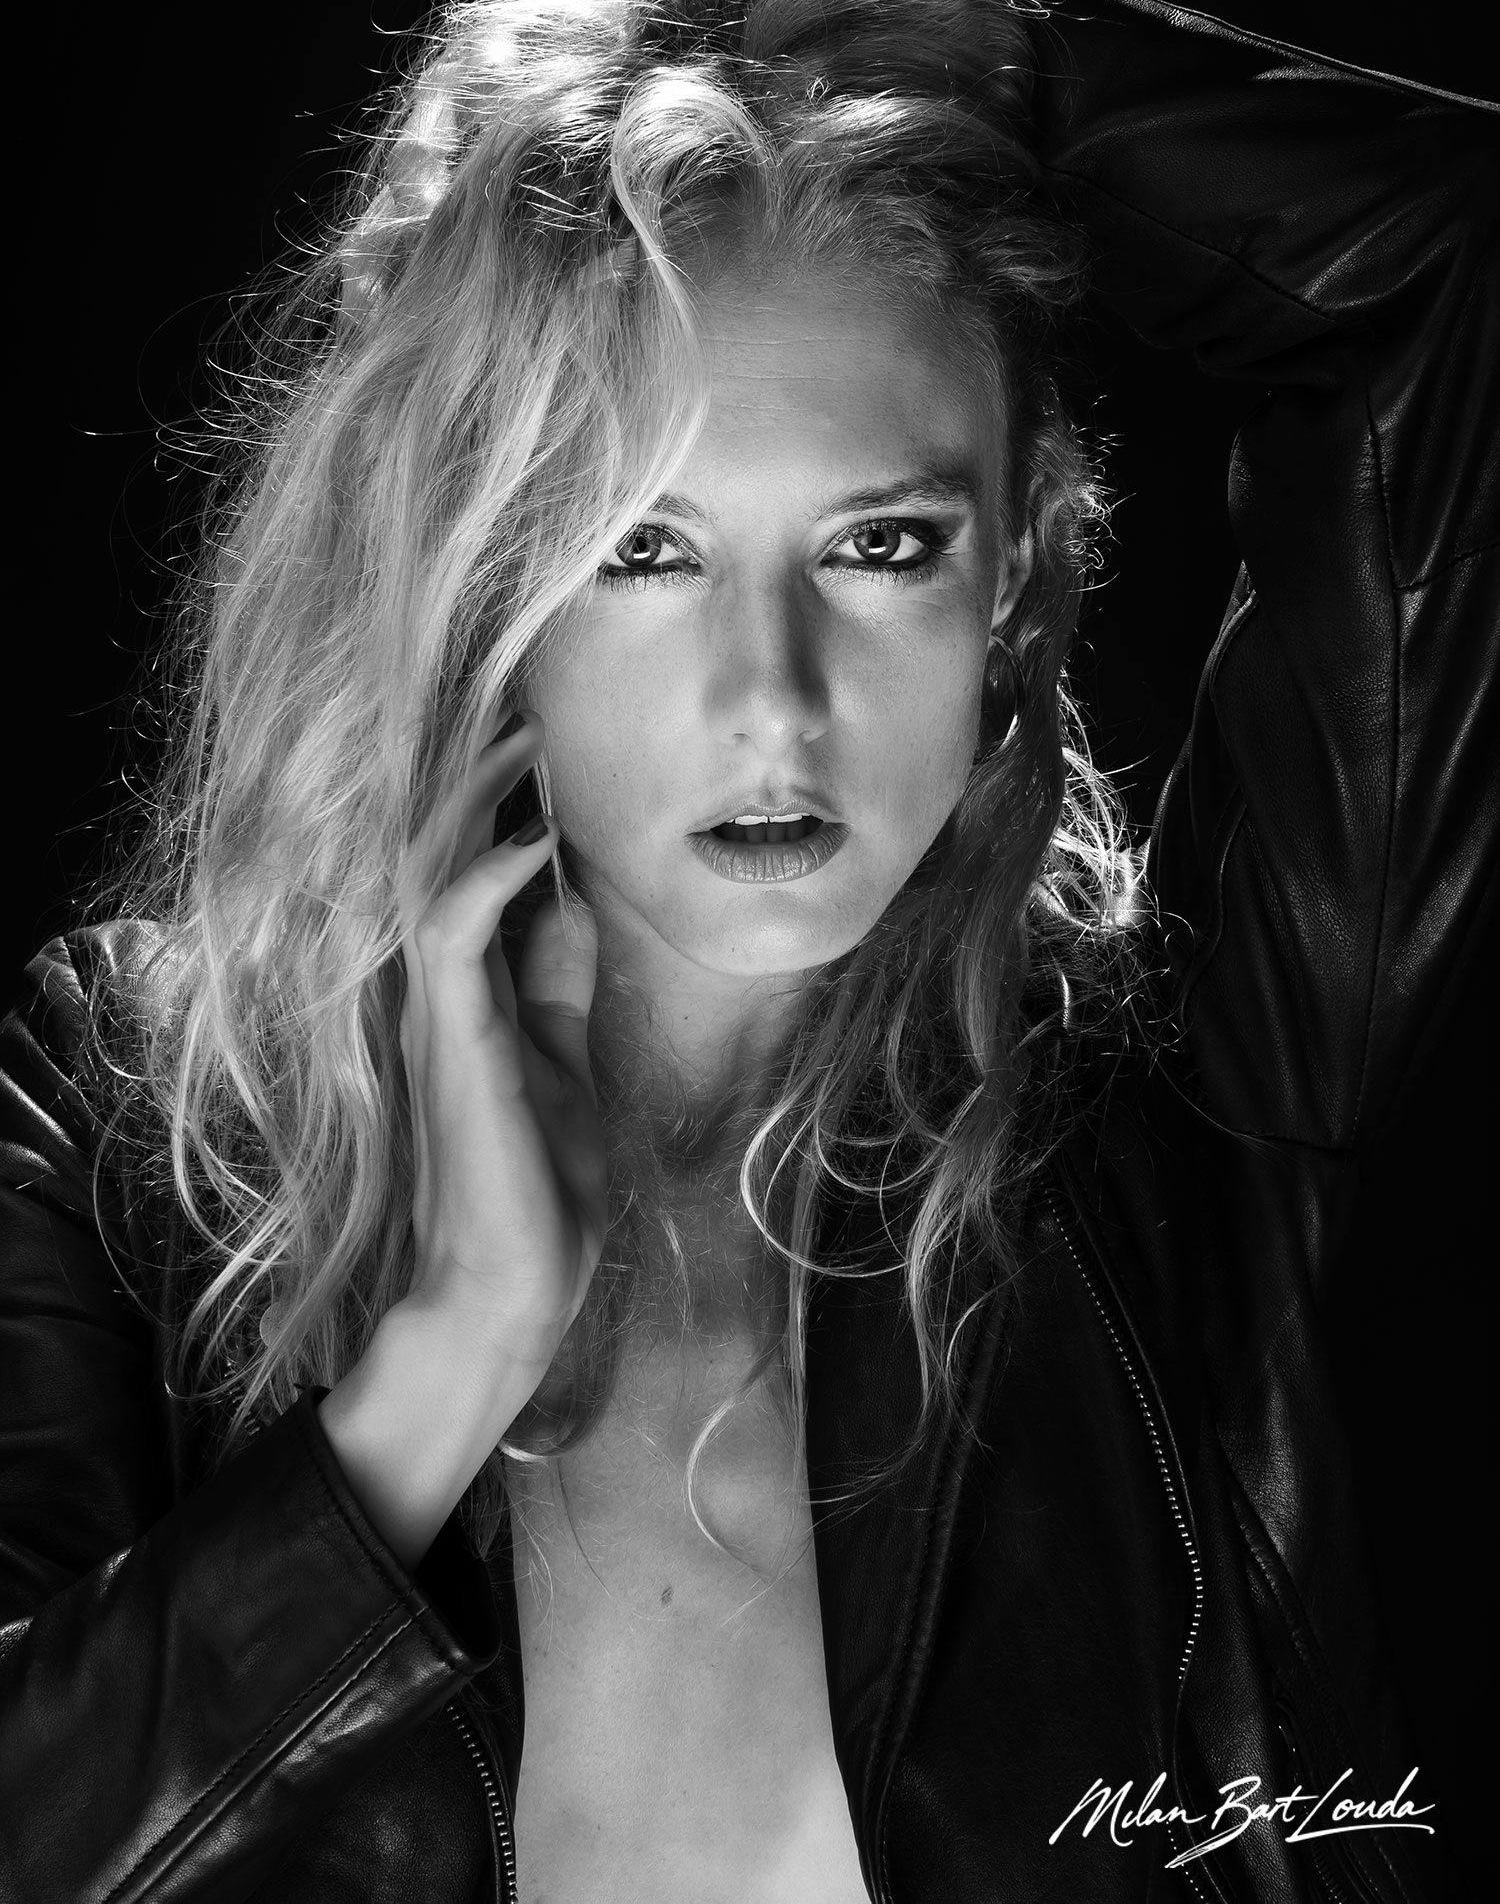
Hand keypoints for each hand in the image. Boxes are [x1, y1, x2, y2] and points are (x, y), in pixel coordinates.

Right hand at [398, 710, 605, 1371]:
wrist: (513, 1285)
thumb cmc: (540, 1182)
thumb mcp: (564, 1052)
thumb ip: (559, 975)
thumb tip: (575, 897)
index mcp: (470, 988)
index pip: (473, 866)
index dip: (502, 798)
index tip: (545, 737)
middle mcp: (441, 987)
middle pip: (439, 850)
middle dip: (480, 777)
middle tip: (528, 712)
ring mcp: (439, 1011)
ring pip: (429, 870)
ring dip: (476, 803)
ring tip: (526, 744)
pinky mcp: (452, 1041)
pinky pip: (451, 932)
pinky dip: (489, 875)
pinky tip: (536, 840)